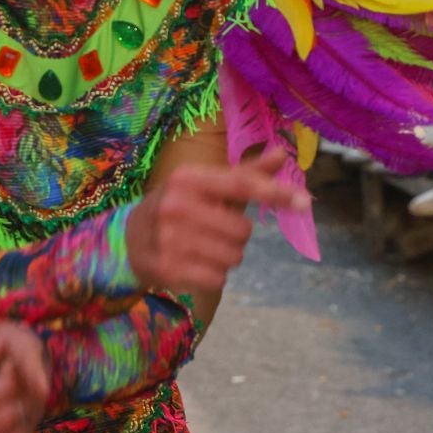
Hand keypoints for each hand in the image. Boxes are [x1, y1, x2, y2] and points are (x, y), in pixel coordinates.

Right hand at [125, 148, 306, 297]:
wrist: (128, 239)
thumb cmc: (178, 206)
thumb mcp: (206, 185)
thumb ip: (246, 173)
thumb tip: (283, 154)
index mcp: (189, 179)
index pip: (241, 184)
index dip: (275, 192)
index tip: (305, 201)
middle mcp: (177, 206)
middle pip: (243, 230)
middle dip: (237, 235)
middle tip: (215, 230)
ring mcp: (170, 239)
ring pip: (233, 257)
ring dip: (227, 256)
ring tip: (203, 247)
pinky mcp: (167, 269)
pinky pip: (217, 278)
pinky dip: (213, 274)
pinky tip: (194, 264)